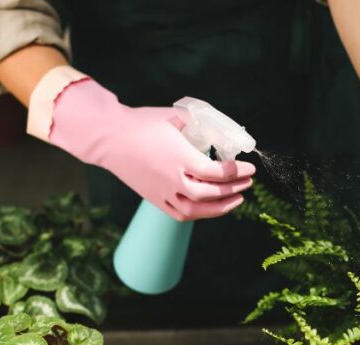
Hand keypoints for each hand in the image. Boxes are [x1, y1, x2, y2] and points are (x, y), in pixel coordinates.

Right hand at [32, 68, 254, 220]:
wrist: (109, 138)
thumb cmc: (142, 123)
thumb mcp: (176, 115)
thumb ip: (203, 123)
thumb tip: (227, 131)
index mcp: (180, 157)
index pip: (216, 172)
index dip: (237, 171)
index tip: (249, 167)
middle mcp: (172, 179)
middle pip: (210, 193)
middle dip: (234, 188)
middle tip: (248, 182)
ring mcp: (162, 192)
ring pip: (197, 209)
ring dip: (221, 207)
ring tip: (237, 199)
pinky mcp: (154, 199)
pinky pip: (181, 214)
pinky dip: (200, 214)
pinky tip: (212, 208)